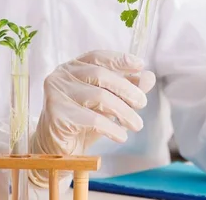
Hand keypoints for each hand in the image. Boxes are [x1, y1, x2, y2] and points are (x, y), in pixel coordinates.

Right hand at [29, 50, 155, 186]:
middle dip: (126, 88)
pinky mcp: (56, 113)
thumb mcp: (107, 103)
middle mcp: (62, 74)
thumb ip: (126, 88)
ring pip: (98, 96)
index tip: (140, 64)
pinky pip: (91, 118)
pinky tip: (121, 136)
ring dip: (123, 111)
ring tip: (137, 125)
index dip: (120, 59)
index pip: (98, 56)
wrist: (57, 150)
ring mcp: (56, 92)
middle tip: (143, 103)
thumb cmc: (82, 121)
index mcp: (73, 66)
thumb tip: (149, 77)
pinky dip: (111, 127)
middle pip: (100, 74)